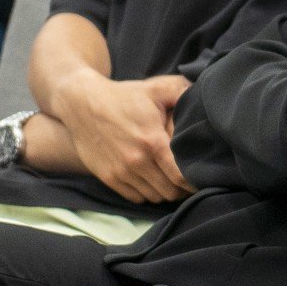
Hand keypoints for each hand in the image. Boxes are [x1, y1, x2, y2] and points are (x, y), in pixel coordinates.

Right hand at [58, 74, 196, 203]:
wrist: (82, 104)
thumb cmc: (124, 96)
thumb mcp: (156, 88)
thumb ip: (183, 93)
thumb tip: (203, 100)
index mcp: (153, 141)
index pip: (181, 175)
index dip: (195, 181)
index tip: (203, 178)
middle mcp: (137, 161)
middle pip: (169, 191)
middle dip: (183, 190)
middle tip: (191, 182)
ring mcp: (121, 172)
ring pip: (153, 197)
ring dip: (166, 193)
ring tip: (173, 183)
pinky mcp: (108, 177)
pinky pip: (135, 197)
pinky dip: (147, 194)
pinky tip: (153, 183)